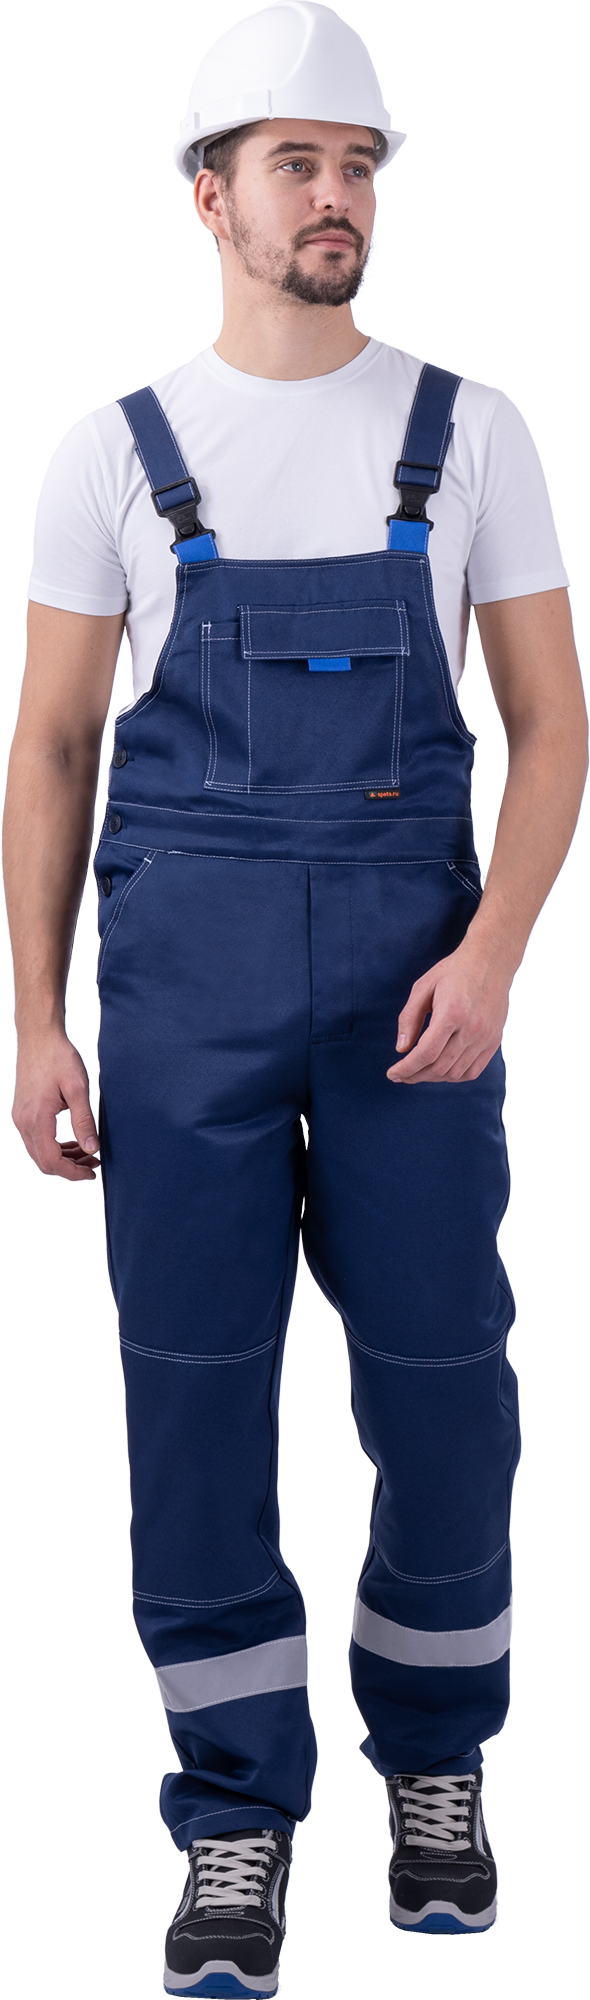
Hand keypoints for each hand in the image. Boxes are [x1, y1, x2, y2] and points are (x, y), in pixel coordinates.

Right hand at [13, 1029, 99, 1178]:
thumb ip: (84, 1121)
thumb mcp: (78, 1088)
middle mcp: (23, 1121)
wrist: (39, 1037)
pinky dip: (54, 1146)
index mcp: (36, 1118)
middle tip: (93, 1161)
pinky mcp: (22, 1112)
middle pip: (43, 1161)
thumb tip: (92, 1148)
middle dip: (70, 1167)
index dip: (73, 1172)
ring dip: (63, 1157)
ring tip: (87, 1151)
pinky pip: (36, 1140)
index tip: (91, 1171)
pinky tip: (72, 1140)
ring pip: (39, 1152)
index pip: (51, 1161)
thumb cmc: (57, 1057)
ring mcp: (20, 1117)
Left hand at [388, 939, 510, 1083]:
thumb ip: (409, 1018)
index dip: (406, 1068)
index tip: (392, 1073)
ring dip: (433, 1077)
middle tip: (401, 1075)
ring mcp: (486, 1037)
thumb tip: (401, 1048)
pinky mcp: (494, 1041)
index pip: (426, 1053)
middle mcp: (472, 1028)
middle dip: (415, 1075)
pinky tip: (440, 1070)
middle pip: (439, 1067)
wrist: (490, 962)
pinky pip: (473, 1071)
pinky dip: (454, 1076)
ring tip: (418, 1071)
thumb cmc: (454, 972)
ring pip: (455, 1073)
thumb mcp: (423, 987)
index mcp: (452, 1013)